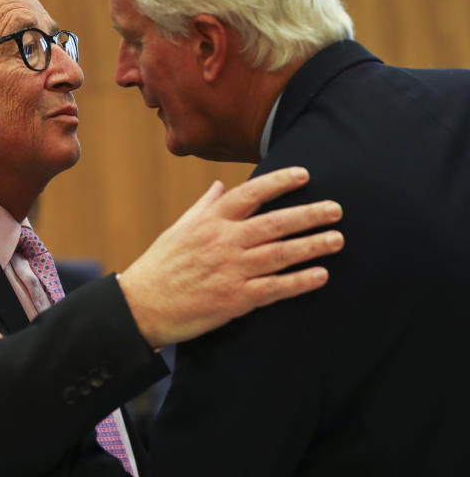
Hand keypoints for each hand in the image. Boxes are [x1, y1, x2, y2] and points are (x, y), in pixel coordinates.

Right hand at [118, 166, 342, 347]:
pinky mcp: (235, 299)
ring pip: (279, 254)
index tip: (304, 174)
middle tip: (337, 209)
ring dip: (312, 246)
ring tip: (337, 239)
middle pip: (274, 223)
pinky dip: (299, 282)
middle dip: (308, 214)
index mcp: (209, 222)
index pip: (249, 194)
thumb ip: (203, 207)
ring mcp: (231, 270)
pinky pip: (274, 289)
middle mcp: (223, 242)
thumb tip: (218, 185)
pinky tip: (321, 276)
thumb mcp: (178, 229)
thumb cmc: (160, 265)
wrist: (142, 305)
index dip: (278, 182)